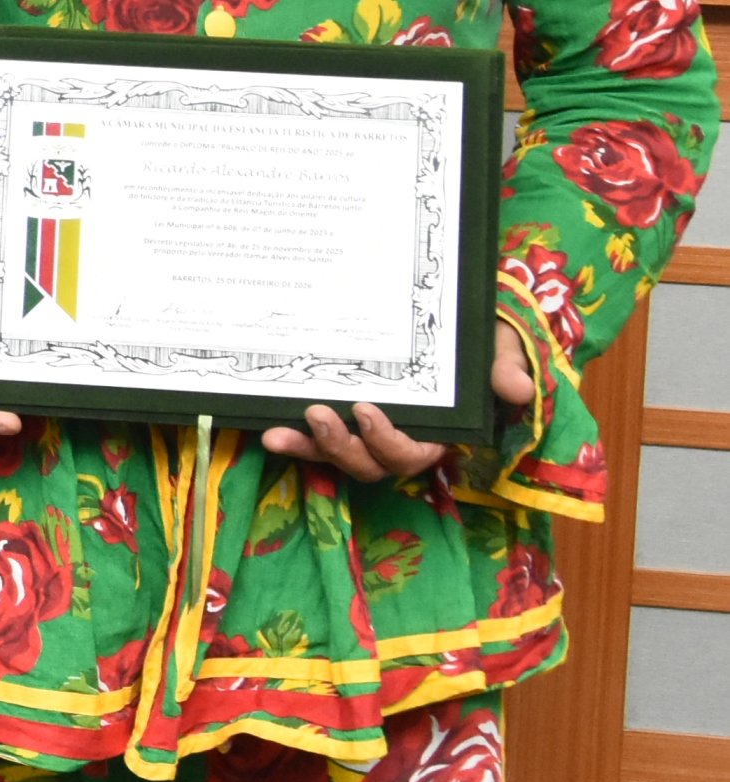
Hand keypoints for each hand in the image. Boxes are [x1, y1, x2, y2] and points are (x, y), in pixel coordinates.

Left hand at [258, 320, 536, 479]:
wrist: (447, 317)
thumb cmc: (476, 336)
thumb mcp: (498, 343)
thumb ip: (505, 365)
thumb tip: (516, 389)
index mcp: (438, 432)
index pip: (413, 454)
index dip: (388, 442)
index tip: (366, 411)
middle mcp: (398, 439)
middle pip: (368, 464)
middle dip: (341, 447)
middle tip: (317, 415)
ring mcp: (364, 432)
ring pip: (336, 455)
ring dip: (308, 447)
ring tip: (278, 432)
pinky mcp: (339, 417)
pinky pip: (313, 437)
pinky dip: (292, 437)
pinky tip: (265, 429)